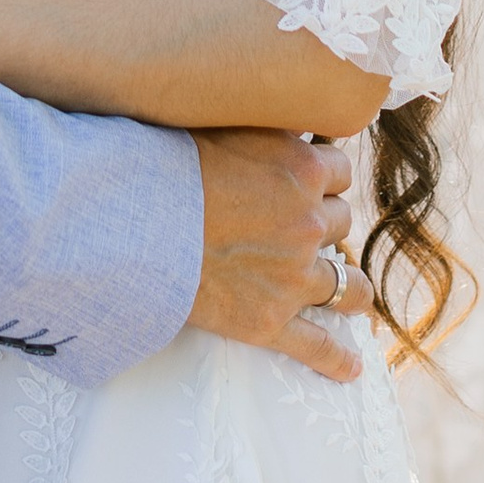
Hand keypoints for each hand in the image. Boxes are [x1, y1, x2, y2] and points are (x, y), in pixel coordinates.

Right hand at [188, 129, 365, 384]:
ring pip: (346, 284)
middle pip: (339, 223)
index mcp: (303, 169)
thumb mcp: (222, 124)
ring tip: (349, 290)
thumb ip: (263, 128)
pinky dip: (335, 358)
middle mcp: (309, 223)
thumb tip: (280, 115)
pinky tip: (350, 367)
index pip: (340, 171)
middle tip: (298, 226)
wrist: (133, 225)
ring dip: (347, 284)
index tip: (309, 182)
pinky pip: (315, 345)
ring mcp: (294, 276)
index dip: (323, 177)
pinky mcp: (269, 320)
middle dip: (323, 223)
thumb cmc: (166, 166)